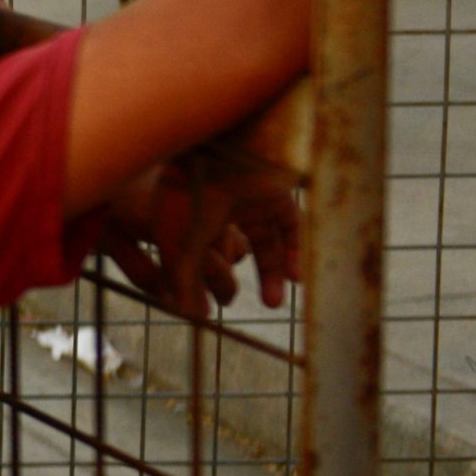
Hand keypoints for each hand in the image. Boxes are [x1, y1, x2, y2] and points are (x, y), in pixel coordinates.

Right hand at [97, 163, 299, 318]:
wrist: (220, 159)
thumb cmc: (189, 200)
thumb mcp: (178, 249)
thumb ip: (184, 283)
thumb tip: (190, 316)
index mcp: (190, 214)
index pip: (200, 252)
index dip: (207, 280)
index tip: (214, 307)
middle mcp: (220, 206)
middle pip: (237, 248)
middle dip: (243, 278)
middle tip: (253, 305)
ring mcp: (251, 199)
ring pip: (267, 241)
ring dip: (273, 273)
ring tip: (274, 303)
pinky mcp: (277, 195)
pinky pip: (291, 227)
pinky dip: (297, 252)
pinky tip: (296, 278)